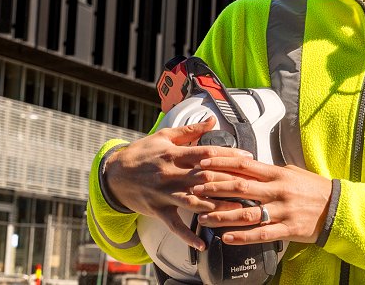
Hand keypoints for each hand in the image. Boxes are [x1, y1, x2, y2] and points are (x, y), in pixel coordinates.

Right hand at [103, 116, 252, 249]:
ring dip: (216, 206)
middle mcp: (171, 173)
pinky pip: (174, 225)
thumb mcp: (164, 136)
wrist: (114, 174)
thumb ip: (190, 130)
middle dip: (228, 181)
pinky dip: (188, 236)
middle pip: (203, 177)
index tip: (247, 158)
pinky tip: (203, 243)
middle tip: (250, 185)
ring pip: (193, 201)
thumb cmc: (142, 153)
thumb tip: (212, 120)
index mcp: (174, 154)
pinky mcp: (158, 210)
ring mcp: (164, 193)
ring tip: (237, 211)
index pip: (205, 153)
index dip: (227, 155)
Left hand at [191, 157, 332, 244]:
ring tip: (203, 217)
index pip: (244, 165)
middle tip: (194, 189)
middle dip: (215, 188)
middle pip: (240, 187)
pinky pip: (261, 234)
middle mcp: (277, 190)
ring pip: (247, 213)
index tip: (203, 164)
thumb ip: (268, 171)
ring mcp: (282, 211)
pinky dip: (242, 237)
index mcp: (276, 173)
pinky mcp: (287, 230)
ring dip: (222, 215)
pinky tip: (226, 238)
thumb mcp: (291, 172)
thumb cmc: (312, 188)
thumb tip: (246, 166)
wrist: (337, 207)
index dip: (221, 164)